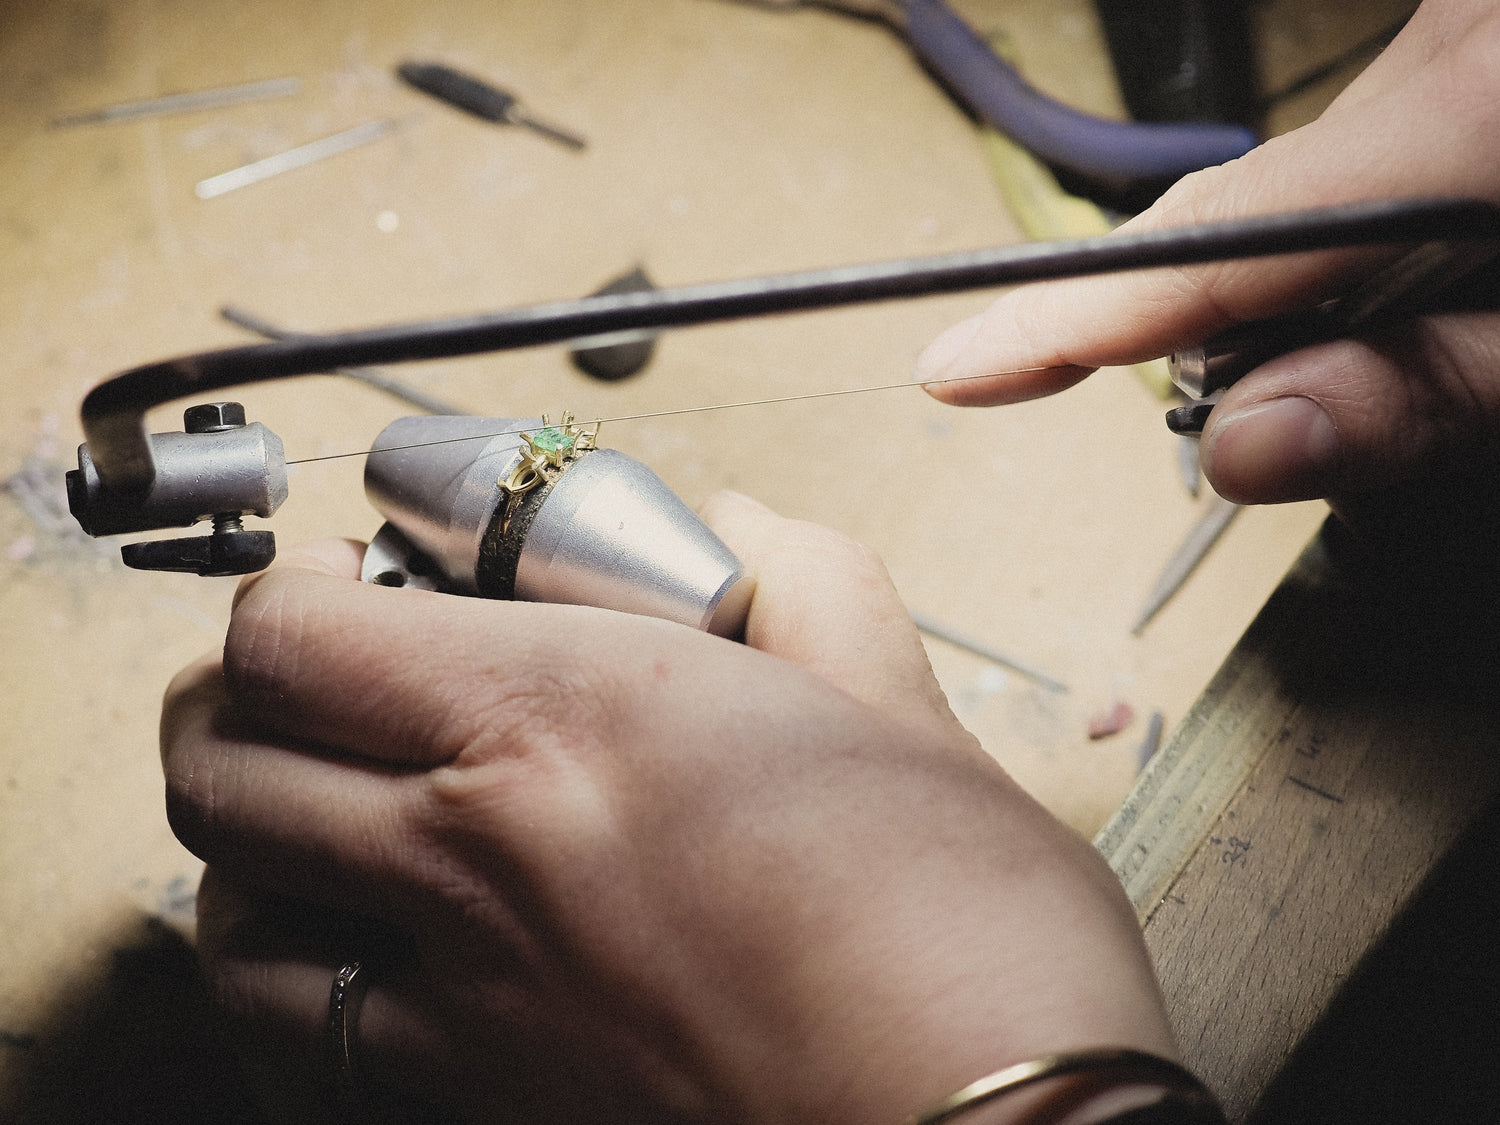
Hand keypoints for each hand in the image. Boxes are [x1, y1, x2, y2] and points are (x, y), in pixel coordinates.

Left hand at [162, 492, 1172, 1123]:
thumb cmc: (958, 944)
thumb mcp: (901, 717)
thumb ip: (814, 593)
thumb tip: (756, 532)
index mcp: (565, 724)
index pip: (295, 634)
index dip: (297, 587)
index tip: (362, 578)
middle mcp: (476, 864)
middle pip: (218, 762)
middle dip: (235, 697)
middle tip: (320, 675)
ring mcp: (464, 1007)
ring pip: (228, 921)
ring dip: (246, 847)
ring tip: (325, 814)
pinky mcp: (486, 1111)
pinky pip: (305, 1054)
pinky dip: (296, 989)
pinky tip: (362, 962)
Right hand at [917, 0, 1499, 510]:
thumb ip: (1420, 395)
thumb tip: (1246, 447)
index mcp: (1486, 109)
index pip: (1216, 235)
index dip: (1076, 313)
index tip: (964, 369)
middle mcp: (1455, 45)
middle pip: (1240, 208)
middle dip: (1216, 320)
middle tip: (1263, 397)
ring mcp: (1448, 34)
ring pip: (1289, 184)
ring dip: (1301, 279)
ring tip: (1417, 333)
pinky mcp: (1453, 47)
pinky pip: (1345, 148)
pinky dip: (1342, 233)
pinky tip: (1419, 266)